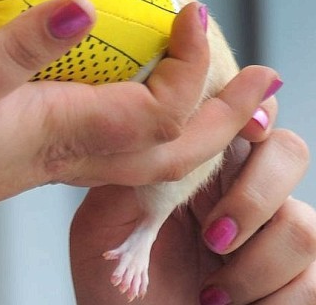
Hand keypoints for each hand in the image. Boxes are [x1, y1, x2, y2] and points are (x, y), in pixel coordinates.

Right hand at [0, 0, 278, 248]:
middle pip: (174, 152)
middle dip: (225, 118)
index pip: (160, 111)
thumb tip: (89, 7)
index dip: (189, 64)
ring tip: (218, 94)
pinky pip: (113, 148)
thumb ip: (20, 48)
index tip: (191, 12)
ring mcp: (49, 158)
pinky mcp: (27, 153)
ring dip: (196, 127)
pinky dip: (148, 126)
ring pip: (149, 157)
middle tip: (263, 83)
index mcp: (59, 132)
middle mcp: (67, 151)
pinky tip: (135, 99)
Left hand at [70, 95, 315, 303]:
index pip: (240, 114)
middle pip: (289, 152)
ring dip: (254, 265)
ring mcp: (272, 238)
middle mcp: (241, 193)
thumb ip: (127, 174)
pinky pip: (314, 279)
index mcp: (197, 167)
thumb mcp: (100, 224)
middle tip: (213, 235)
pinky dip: (273, 299)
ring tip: (210, 292)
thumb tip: (150, 127)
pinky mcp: (293, 281)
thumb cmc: (108, 286)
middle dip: (255, 195)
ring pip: (304, 225)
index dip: (253, 109)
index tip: (245, 125)